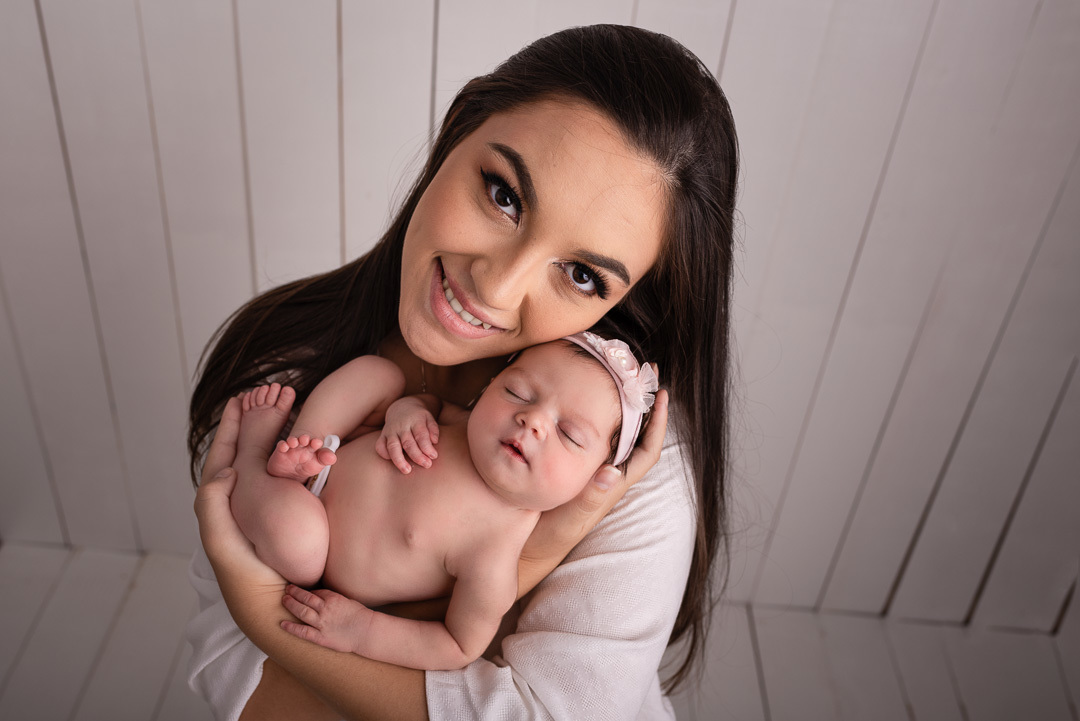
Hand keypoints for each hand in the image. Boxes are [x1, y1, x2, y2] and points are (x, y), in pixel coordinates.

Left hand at [194, 395, 284, 586]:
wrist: (273, 598)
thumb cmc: (243, 572)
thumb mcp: (220, 539)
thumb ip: (212, 502)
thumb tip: (226, 467)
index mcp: (220, 501)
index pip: (223, 453)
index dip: (230, 425)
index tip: (239, 400)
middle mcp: (242, 498)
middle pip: (246, 450)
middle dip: (254, 421)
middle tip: (265, 396)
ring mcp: (265, 504)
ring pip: (269, 459)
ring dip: (276, 434)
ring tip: (285, 411)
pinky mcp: (286, 511)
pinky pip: (290, 474)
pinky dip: (296, 454)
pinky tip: (305, 442)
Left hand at [281, 584, 371, 653]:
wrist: (367, 631)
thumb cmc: (360, 615)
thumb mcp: (348, 601)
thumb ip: (334, 599)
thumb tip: (323, 597)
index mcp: (333, 599)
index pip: (315, 592)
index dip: (307, 592)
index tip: (302, 591)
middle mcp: (325, 609)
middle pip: (305, 598)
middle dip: (294, 593)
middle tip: (287, 589)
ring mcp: (322, 623)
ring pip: (302, 611)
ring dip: (291, 604)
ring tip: (284, 599)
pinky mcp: (321, 637)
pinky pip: (303, 632)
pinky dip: (292, 628)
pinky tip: (282, 624)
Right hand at [375, 396, 439, 472]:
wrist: (402, 407)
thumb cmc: (419, 417)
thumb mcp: (429, 418)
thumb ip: (433, 429)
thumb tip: (435, 441)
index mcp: (415, 421)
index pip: (421, 435)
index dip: (427, 447)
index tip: (433, 456)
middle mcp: (401, 426)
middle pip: (408, 443)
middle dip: (417, 456)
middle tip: (427, 465)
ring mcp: (390, 430)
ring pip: (393, 446)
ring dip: (399, 460)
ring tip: (407, 470)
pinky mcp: (382, 435)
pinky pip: (380, 445)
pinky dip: (384, 454)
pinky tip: (391, 461)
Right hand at [517, 387, 668, 597]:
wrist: (522, 547)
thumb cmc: (545, 536)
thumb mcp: (568, 519)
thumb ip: (589, 498)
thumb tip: (612, 473)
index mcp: (611, 484)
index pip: (646, 451)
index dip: (659, 424)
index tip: (663, 394)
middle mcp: (605, 476)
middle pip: (634, 434)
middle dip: (641, 403)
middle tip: (640, 369)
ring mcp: (589, 472)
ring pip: (613, 432)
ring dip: (619, 404)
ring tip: (616, 373)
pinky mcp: (571, 469)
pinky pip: (588, 436)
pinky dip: (591, 414)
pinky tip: (578, 396)